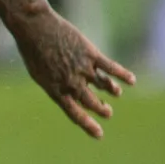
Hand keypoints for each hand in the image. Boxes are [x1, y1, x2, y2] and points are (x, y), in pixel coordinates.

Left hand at [8, 9, 135, 138]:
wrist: (34, 28)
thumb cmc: (32, 50)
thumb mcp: (39, 73)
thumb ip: (56, 85)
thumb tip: (69, 94)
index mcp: (56, 90)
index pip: (75, 114)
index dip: (88, 125)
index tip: (99, 135)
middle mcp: (71, 83)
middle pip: (92, 102)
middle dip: (102, 109)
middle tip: (107, 112)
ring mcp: (82, 69)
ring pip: (104, 85)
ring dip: (112, 90)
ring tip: (116, 93)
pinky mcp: (91, 54)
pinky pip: (111, 68)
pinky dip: (123, 75)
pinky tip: (131, 80)